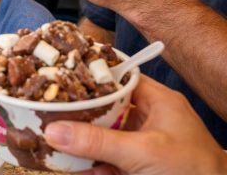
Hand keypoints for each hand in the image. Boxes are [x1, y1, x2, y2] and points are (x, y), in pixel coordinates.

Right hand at [43, 76, 226, 174]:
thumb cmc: (196, 172)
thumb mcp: (142, 152)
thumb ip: (98, 142)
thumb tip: (54, 131)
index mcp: (157, 101)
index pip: (117, 78)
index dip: (89, 77)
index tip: (59, 78)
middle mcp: (149, 119)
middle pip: (105, 109)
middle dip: (78, 115)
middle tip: (48, 112)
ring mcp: (144, 146)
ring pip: (103, 137)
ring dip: (81, 143)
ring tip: (52, 140)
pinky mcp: (139, 168)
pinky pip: (107, 161)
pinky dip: (90, 166)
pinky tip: (70, 168)